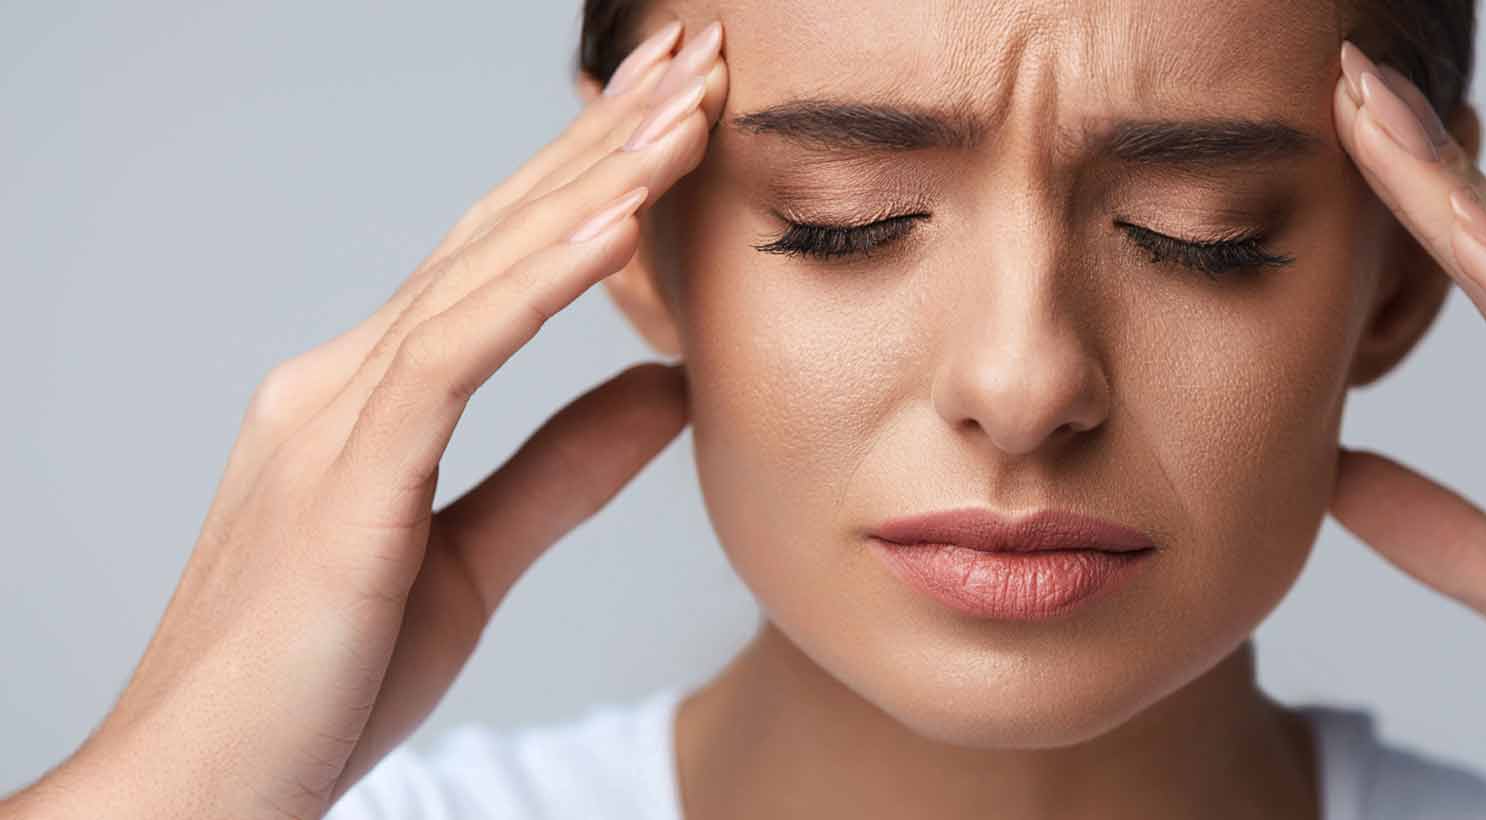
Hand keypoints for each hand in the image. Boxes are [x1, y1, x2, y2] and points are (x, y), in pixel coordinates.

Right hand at [3, 18, 727, 819]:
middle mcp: (341, 382)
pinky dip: (538, 281)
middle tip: (695, 54)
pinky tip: (613, 220)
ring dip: (593, 180)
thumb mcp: (474, 563)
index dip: (589, 179)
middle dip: (601, 136)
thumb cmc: (316, 689)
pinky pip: (453, 353)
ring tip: (685, 106)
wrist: (201, 795)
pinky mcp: (345, 478)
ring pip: (483, 267)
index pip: (499, 260)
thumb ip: (563, 469)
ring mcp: (332, 419)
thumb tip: (665, 389)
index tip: (677, 117)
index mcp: (368, 399)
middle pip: (496, 230)